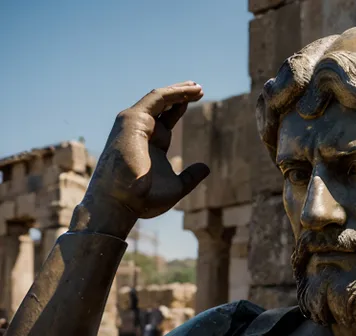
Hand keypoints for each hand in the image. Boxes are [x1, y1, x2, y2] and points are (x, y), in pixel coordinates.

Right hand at [74, 82, 209, 237]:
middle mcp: (141, 131)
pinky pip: (156, 99)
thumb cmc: (143, 199)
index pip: (166, 119)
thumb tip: (206, 167)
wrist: (122, 201)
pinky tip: (189, 92)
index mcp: (150, 144)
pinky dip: (173, 93)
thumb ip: (190, 177)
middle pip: (162, 105)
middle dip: (180, 95)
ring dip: (179, 91)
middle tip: (198, 89)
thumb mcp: (176, 187)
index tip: (196, 100)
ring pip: (159, 98)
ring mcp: (135, 124)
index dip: (179, 108)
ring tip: (198, 87)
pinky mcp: (133, 119)